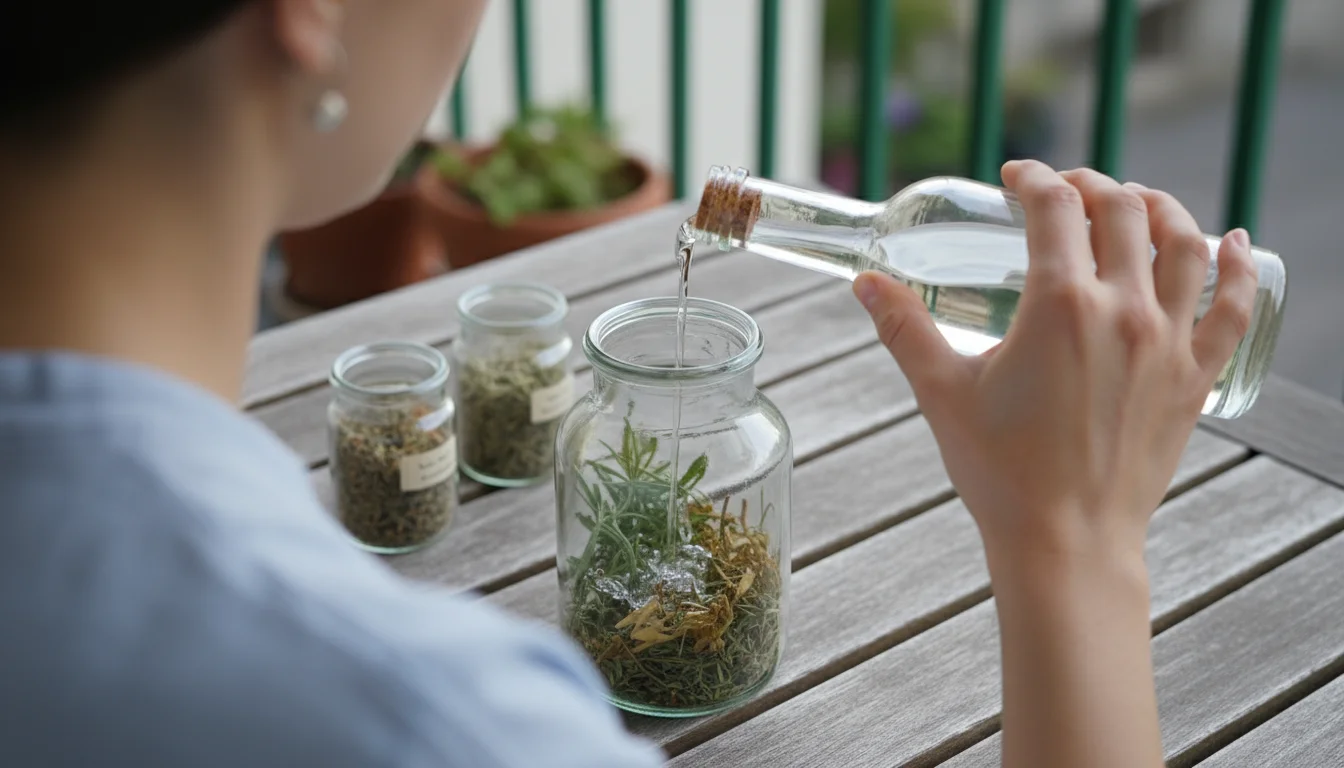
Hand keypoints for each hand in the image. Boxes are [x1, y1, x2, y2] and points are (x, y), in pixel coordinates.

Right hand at [854, 160, 1259, 767]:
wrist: (1066, 543)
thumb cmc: (1002, 473)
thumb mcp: (942, 393)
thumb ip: (904, 329)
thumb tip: (866, 285)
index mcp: (1059, 305)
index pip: (1054, 208)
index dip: (1033, 179)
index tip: (1016, 179)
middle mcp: (1124, 311)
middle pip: (1122, 209)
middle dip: (1090, 185)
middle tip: (1064, 192)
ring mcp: (1169, 342)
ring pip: (1183, 243)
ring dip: (1160, 206)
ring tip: (1135, 201)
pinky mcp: (1195, 378)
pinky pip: (1233, 308)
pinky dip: (1237, 266)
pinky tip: (1230, 242)